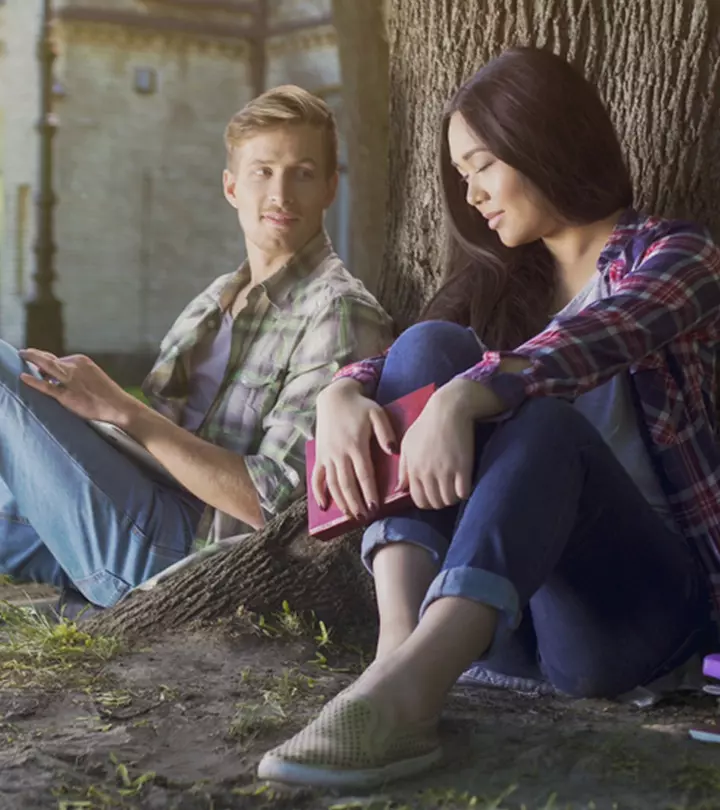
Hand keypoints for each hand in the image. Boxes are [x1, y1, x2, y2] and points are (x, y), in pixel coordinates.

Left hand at [19, 349, 137, 423]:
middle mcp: (75, 367)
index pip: (58, 358)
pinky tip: (23, 377)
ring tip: (22, 356)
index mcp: (82, 360)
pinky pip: (47, 387)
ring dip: (33, 360)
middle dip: (35, 355)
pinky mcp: (67, 395)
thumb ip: (75, 372)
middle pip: (50, 359)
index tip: (35, 357)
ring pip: (47, 367)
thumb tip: (58, 374)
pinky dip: (34, 381)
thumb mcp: (91, 375)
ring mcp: (70, 381)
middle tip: (24, 353)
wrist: (118, 406)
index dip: (44, 358)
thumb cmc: (105, 393)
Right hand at [311, 379, 396, 520]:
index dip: (369, 492)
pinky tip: (324, 506)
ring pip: (333, 484)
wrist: (334, 397)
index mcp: (356, 445)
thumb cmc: (360, 406)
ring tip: (351, 516)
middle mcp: (339, 453)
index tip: (376, 507)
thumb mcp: (377, 413)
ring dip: (342, 502)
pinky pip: (317, 478)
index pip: (364, 474)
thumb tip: (392, 451)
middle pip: (347, 484)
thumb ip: (386, 432)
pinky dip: (319, 493)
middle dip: (356, 503)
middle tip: (365, 518)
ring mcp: (327, 456)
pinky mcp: (319, 456)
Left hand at [397, 380, 488, 508]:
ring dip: (453, 498)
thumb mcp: (407, 444)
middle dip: (440, 501)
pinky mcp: (463, 468)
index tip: (433, 495)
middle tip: (445, 491)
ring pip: (449, 500)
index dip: (426, 502)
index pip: (419, 499)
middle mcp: (428, 473)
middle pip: (434, 503)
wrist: (448, 409)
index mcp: (414, 468)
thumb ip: (403, 468)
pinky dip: (464, 492)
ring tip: (455, 488)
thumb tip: (400, 489)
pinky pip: (463, 492)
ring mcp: (446, 471)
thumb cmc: (425, 424)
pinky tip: (464, 484)